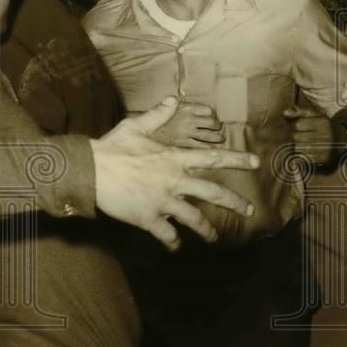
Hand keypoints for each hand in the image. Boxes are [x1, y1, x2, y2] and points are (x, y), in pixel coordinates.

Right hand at [91, 97, 258, 250]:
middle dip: (235, 204)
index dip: (236, 160)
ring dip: (207, 231)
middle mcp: (174, 181)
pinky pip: (167, 235)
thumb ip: (157, 115)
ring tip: (213, 238)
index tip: (256, 163)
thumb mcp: (135, 126)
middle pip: (213, 194)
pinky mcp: (149, 218)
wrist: (91, 171)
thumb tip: (172, 99)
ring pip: (194, 220)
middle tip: (249, 211)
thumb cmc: (112, 147)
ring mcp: (163, 202)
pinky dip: (173, 243)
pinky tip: (175, 247)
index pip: (212, 158)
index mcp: (174, 158)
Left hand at [283, 105, 345, 164]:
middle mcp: (327, 135)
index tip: (298, 127)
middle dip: (295, 136)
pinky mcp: (326, 158)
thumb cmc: (322, 125)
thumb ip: (299, 111)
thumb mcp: (314, 114)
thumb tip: (285, 113)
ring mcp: (327, 147)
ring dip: (297, 146)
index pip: (298, 124)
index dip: (294, 126)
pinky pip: (305, 158)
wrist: (343, 138)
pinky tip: (307, 151)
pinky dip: (302, 155)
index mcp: (323, 122)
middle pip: (296, 137)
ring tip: (303, 143)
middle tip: (299, 136)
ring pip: (298, 148)